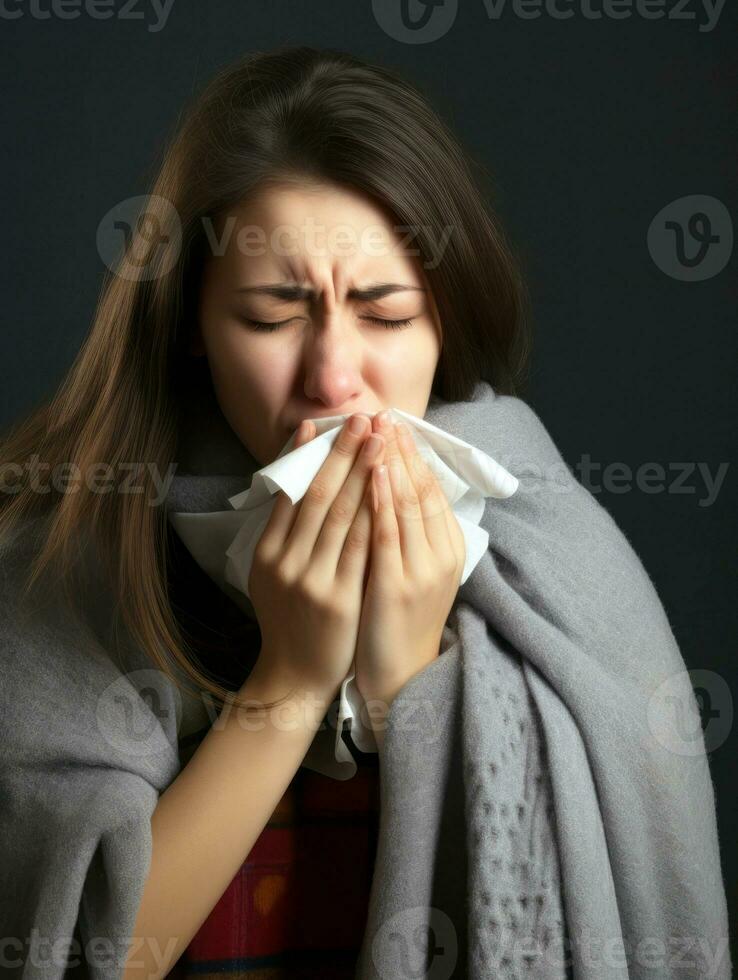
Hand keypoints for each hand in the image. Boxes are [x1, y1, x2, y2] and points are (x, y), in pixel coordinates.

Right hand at [248, 413, 384, 701]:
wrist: (295, 677)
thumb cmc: (288, 620)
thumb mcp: (270, 575)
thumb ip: (283, 534)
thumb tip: (298, 482)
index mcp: (267, 553)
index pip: (290, 493)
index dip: (307, 456)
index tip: (322, 423)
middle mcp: (285, 563)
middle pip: (317, 496)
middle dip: (342, 453)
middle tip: (362, 418)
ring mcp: (312, 581)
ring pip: (341, 515)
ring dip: (363, 472)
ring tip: (380, 440)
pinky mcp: (340, 598)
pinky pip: (362, 547)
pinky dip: (375, 513)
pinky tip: (389, 487)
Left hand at [354, 412, 465, 747]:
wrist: (397, 677)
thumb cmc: (396, 620)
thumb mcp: (412, 570)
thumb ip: (408, 533)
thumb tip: (390, 487)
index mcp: (448, 548)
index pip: (432, 490)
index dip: (413, 454)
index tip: (393, 423)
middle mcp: (442, 555)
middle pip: (422, 490)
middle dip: (401, 449)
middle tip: (384, 413)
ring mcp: (422, 571)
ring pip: (408, 505)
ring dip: (391, 463)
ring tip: (377, 429)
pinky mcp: (398, 587)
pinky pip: (389, 535)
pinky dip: (382, 501)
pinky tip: (374, 474)